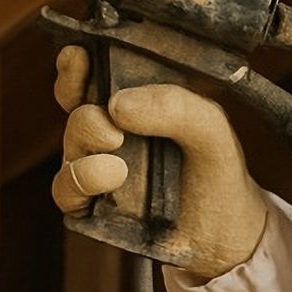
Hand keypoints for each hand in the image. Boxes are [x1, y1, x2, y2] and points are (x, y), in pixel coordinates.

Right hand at [51, 45, 267, 278]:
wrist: (226, 235)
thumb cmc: (217, 171)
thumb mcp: (210, 128)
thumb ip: (175, 106)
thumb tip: (117, 105)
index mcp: (137, 101)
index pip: (94, 72)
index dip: (77, 63)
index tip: (78, 55)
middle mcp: (111, 130)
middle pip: (74, 105)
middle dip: (83, 107)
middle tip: (112, 127)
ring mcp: (99, 166)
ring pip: (70, 146)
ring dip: (86, 146)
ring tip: (118, 166)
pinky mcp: (92, 205)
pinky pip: (66, 190)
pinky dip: (81, 182)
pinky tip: (111, 181)